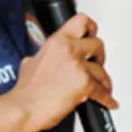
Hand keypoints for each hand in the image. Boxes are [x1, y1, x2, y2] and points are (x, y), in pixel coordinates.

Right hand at [9, 13, 116, 131]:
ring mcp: (77, 66)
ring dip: (104, 80)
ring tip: (103, 86)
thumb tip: (48, 58)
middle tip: (98, 63)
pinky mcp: (84, 84)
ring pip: (102, 70)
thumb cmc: (26, 91)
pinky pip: (102, 91)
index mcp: (57, 42)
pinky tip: (108, 102)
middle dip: (100, 56)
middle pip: (98, 44)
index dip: (91, 27)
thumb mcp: (30, 62)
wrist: (23, 109)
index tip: (93, 33)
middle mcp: (69, 50)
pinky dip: (107, 99)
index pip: (80, 22)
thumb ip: (44, 56)